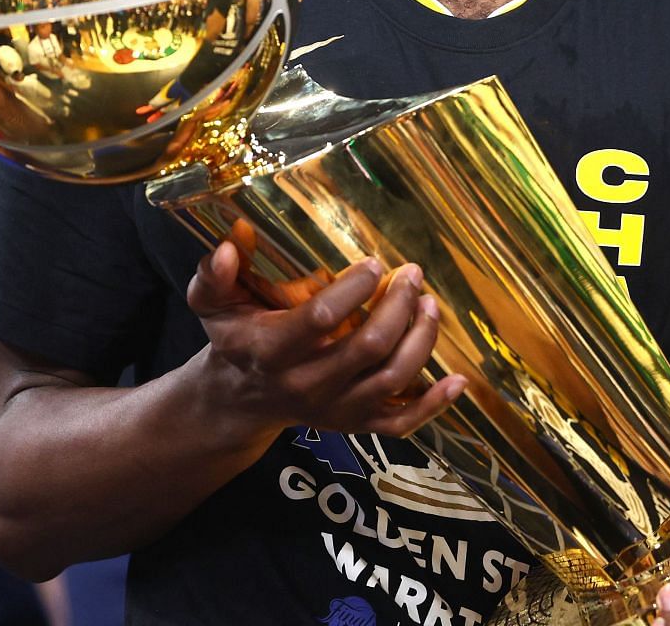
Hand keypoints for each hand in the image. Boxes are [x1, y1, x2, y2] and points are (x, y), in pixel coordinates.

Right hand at [187, 240, 465, 437]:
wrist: (241, 397)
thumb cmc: (234, 337)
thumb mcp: (211, 304)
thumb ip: (214, 274)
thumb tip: (232, 243)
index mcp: (271, 351)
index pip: (321, 320)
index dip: (354, 290)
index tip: (376, 262)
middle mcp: (306, 385)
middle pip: (368, 348)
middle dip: (399, 306)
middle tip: (412, 274)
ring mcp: (335, 410)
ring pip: (391, 380)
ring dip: (421, 340)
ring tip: (430, 304)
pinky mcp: (355, 425)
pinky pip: (401, 424)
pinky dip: (434, 405)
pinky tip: (458, 380)